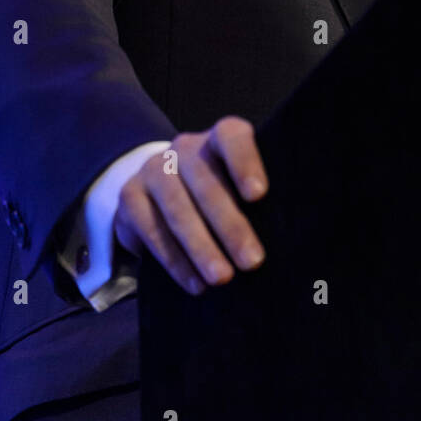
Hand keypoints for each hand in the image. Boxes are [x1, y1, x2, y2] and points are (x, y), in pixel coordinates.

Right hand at [113, 115, 267, 295]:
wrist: (159, 192)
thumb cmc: (219, 194)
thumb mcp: (237, 187)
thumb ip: (255, 200)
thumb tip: (290, 236)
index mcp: (218, 138)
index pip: (232, 136)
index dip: (245, 162)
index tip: (259, 195)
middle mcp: (185, 147)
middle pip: (207, 182)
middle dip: (231, 225)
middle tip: (252, 262)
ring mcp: (154, 169)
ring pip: (178, 209)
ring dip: (201, 248)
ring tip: (222, 279)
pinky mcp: (130, 195)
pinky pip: (153, 230)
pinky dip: (175, 261)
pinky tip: (195, 283)